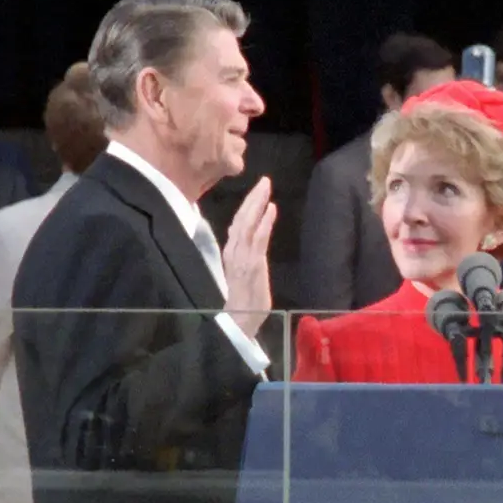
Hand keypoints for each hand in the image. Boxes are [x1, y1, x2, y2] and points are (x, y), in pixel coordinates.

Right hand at [221, 177, 275, 339]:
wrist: (239, 322)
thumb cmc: (243, 302)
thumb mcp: (242, 274)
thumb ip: (245, 257)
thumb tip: (251, 243)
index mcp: (230, 253)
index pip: (237, 224)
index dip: (246, 206)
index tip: (256, 191)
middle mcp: (233, 252)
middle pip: (241, 218)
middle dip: (253, 198)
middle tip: (264, 181)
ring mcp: (242, 257)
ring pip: (247, 223)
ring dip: (257, 203)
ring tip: (266, 187)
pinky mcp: (253, 265)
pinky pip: (258, 238)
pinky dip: (264, 222)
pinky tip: (272, 208)